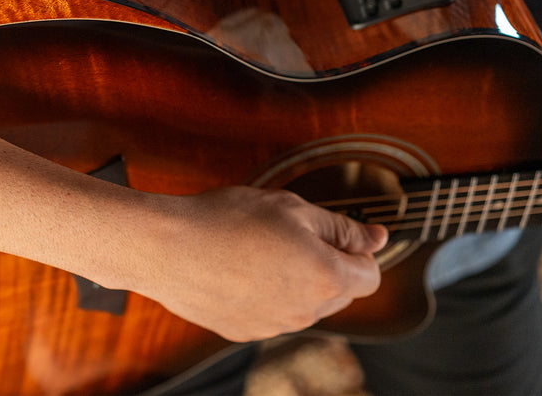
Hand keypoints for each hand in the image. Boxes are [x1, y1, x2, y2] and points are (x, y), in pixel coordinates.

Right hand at [134, 186, 387, 341]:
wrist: (166, 247)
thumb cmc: (225, 220)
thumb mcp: (292, 208)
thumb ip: (342, 227)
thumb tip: (376, 238)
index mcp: (325, 278)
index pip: (370, 276)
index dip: (358, 250)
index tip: (336, 233)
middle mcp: (305, 312)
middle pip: (339, 293)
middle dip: (327, 265)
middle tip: (289, 234)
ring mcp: (273, 327)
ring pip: (304, 305)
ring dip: (295, 280)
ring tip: (258, 249)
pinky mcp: (244, 332)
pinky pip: (271, 313)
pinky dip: (265, 294)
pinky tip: (238, 269)